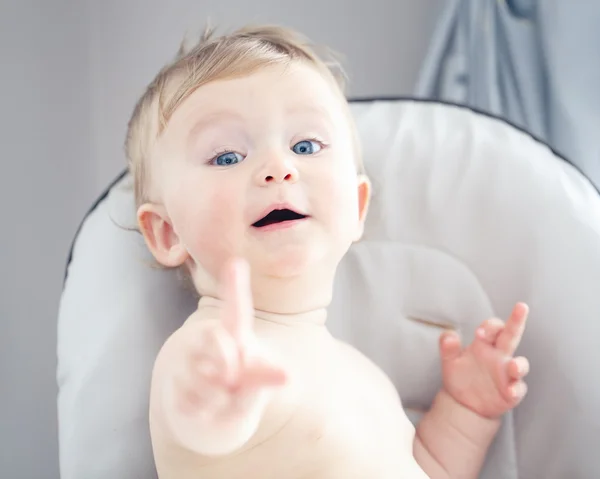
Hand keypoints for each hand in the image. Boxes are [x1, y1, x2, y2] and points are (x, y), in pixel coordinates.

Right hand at [169, 258, 286, 436]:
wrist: (207, 420)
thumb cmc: (238, 392)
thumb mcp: (257, 383)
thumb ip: (263, 376)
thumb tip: (263, 374)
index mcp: (232, 336)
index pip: (236, 311)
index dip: (235, 287)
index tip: (236, 262)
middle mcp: (206, 343)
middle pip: (218, 341)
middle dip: (230, 363)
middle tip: (234, 377)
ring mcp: (187, 364)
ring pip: (206, 380)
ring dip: (220, 399)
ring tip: (223, 400)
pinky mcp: (173, 390)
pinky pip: (192, 404)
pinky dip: (206, 415)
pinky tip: (206, 411)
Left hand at [438, 303, 529, 418]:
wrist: (464, 403)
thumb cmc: (460, 376)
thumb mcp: (450, 361)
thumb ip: (447, 348)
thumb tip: (449, 336)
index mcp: (485, 345)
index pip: (493, 327)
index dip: (488, 327)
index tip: (479, 333)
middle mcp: (499, 356)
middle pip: (511, 335)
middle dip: (517, 320)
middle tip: (521, 306)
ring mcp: (508, 374)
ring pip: (520, 364)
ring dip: (519, 364)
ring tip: (513, 366)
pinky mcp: (512, 392)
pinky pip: (518, 389)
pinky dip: (516, 389)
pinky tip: (509, 391)